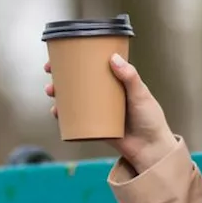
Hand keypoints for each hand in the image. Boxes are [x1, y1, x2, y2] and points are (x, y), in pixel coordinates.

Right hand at [43, 55, 176, 171]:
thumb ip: (130, 78)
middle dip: (61, 75)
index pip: (94, 66)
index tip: (64, 53)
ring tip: (52, 92)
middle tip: (50, 72)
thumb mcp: (141, 95)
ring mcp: (98, 110)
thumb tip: (113, 58)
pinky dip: (63, 115)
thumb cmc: (150, 120)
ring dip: (58, 94)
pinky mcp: (94, 126)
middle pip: (79, 81)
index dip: (78, 58)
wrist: (150, 149)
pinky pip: (75, 119)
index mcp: (117, 82)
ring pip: (73, 99)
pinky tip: (56, 112)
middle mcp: (105, 94)